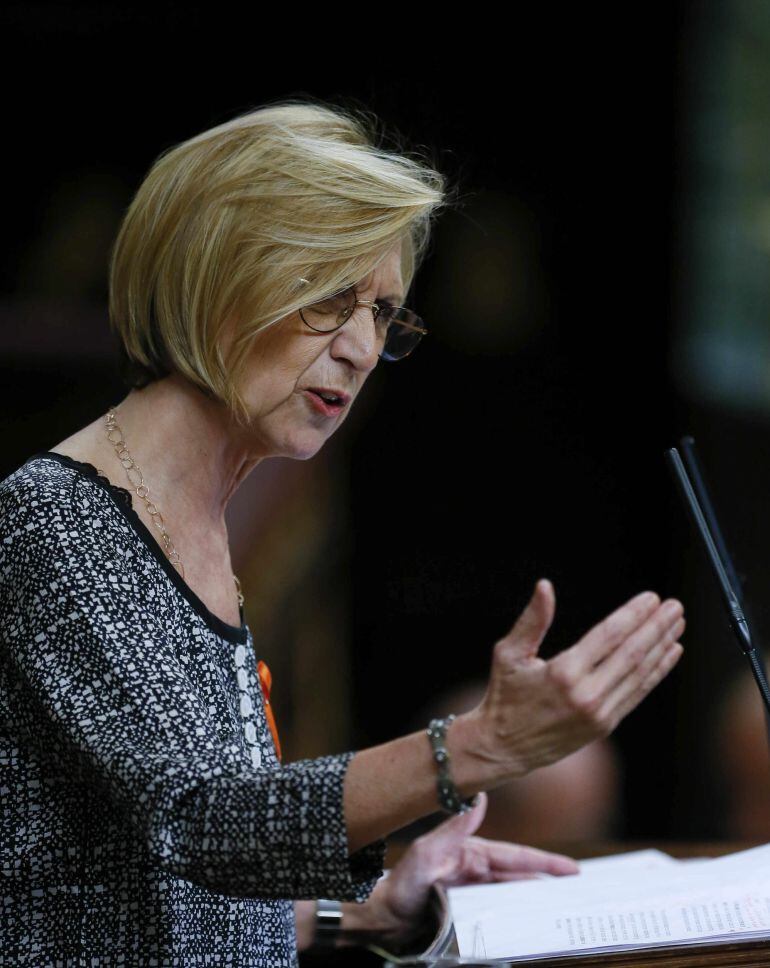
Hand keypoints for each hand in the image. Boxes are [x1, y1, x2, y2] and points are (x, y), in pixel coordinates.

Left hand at [364, 791, 577, 950]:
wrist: (383, 916)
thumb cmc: (402, 884)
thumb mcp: (426, 853)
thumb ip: (455, 828)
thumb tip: (480, 797)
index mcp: (472, 853)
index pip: (517, 856)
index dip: (546, 863)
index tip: (573, 870)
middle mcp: (477, 871)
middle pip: (521, 876)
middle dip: (550, 882)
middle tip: (580, 893)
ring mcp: (475, 892)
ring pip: (514, 895)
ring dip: (537, 901)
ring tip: (564, 910)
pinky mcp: (470, 911)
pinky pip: (501, 913)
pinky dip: (519, 916)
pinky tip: (533, 924)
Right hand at [462, 580, 683, 782]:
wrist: (504, 747)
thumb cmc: (504, 694)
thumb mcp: (509, 653)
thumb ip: (532, 620)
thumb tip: (545, 586)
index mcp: (563, 673)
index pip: (609, 636)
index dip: (633, 614)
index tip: (651, 597)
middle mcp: (586, 694)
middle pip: (632, 653)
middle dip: (657, 627)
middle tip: (675, 606)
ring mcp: (599, 713)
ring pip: (640, 673)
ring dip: (662, 646)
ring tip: (678, 624)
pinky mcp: (604, 725)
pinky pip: (637, 692)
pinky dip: (656, 671)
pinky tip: (669, 653)